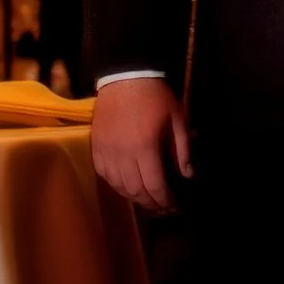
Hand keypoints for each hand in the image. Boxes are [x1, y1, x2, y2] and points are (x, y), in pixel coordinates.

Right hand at [90, 76, 191, 214]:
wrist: (125, 76)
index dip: (165, 200)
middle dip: (151, 204)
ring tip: (147, 200)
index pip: (154, 185)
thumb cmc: (155, 96)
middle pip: (136, 191)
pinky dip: (116, 185)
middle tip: (162, 208)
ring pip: (118, 186)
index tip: (174, 206)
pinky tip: (127, 186)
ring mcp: (106, 151)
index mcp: (145, 147)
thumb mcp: (177, 118)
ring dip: (134, 197)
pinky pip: (104, 174)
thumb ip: (182, 148)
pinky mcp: (96, 147)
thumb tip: (187, 175)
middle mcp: (123, 154)